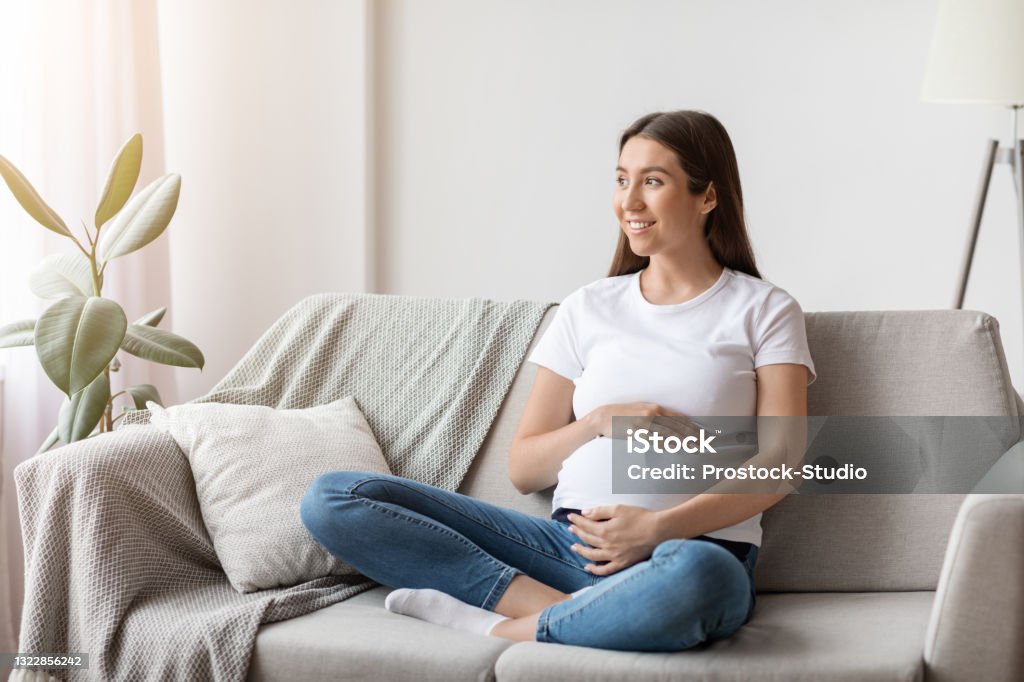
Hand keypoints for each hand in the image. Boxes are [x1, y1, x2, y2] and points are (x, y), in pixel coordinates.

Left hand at [567, 504, 660, 575]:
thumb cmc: (640, 518)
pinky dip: (595, 570)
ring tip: (574, 546)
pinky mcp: (622, 563)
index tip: (570, 517)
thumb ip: (600, 511)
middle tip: (571, 528)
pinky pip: (605, 570)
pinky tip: (588, 567)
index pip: (585, 525)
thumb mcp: (619, 509)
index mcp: (605, 530)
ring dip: (581, 550)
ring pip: (592, 555)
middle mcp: (607, 545)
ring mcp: (614, 556)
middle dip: (577, 532)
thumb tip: (585, 513)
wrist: (658, 532)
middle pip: (587, 539)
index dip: (577, 521)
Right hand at [586, 402, 702, 440]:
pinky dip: (667, 445)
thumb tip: (670, 425)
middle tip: (707, 443)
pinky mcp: (637, 432)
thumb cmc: (622, 414)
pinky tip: (676, 449)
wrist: (603, 417)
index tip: (704, 433)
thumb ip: (656, 416)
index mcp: (655, 408)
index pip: (679, 418)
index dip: (693, 426)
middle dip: (693, 435)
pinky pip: (655, 440)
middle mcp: (652, 413)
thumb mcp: (640, 410)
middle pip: (677, 426)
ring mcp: (644, 423)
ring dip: (684, 441)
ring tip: (696, 448)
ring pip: (669, 434)